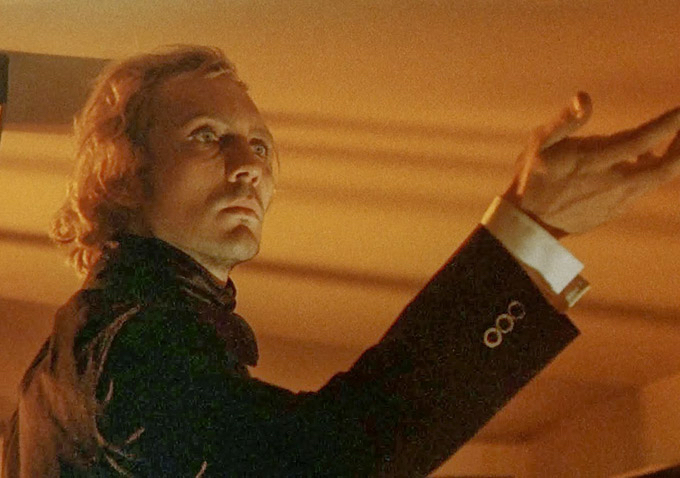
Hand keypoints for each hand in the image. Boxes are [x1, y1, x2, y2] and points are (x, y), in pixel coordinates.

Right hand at [503, 92, 679, 236]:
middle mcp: (611, 182)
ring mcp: (615, 200)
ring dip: (671, 158)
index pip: (642, 140)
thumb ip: (565, 121)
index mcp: (593, 161)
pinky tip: (644, 162)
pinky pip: (641, 189)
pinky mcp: (614, 211)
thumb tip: (586, 98)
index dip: (669, 124)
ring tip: (674, 140)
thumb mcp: (538, 143)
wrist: (528, 222)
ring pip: (656, 179)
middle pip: (666, 167)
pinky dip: (650, 172)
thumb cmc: (531, 176)